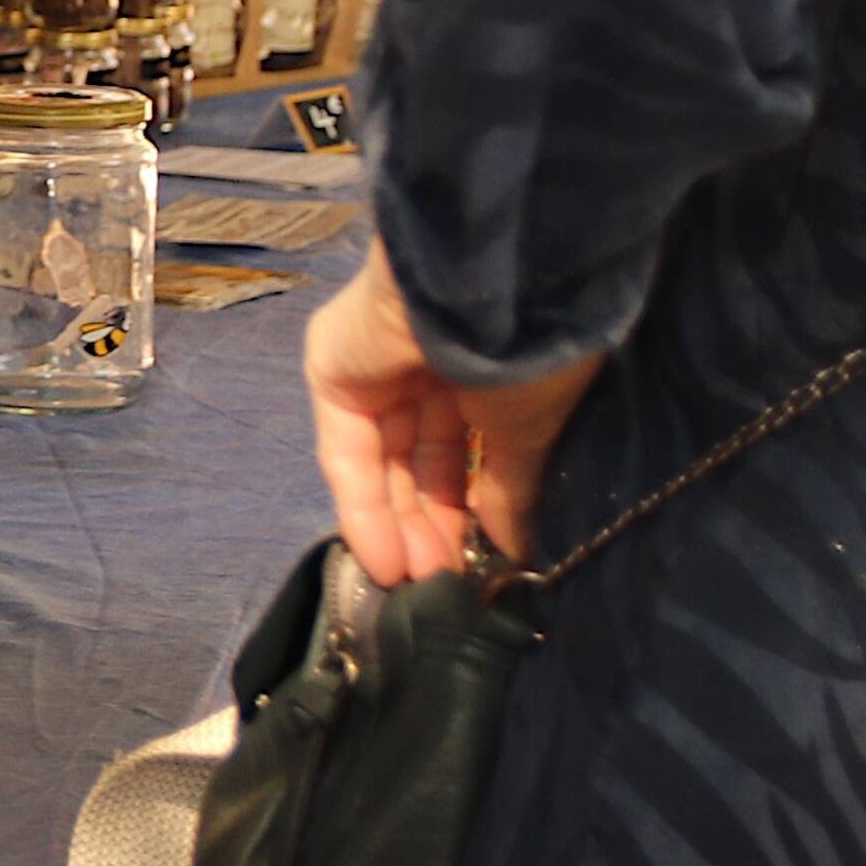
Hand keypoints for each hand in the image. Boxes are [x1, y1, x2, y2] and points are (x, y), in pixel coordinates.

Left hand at [301, 249, 599, 584]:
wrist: (492, 279)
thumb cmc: (530, 348)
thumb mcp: (531, 430)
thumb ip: (511, 490)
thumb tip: (513, 549)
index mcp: (489, 361)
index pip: (470, 448)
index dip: (478, 511)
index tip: (487, 568)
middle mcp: (430, 358)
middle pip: (421, 459)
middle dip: (434, 525)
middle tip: (448, 586)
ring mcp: (378, 359)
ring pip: (383, 459)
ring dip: (401, 527)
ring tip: (421, 586)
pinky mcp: (334, 365)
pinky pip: (348, 448)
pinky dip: (364, 507)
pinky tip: (388, 562)